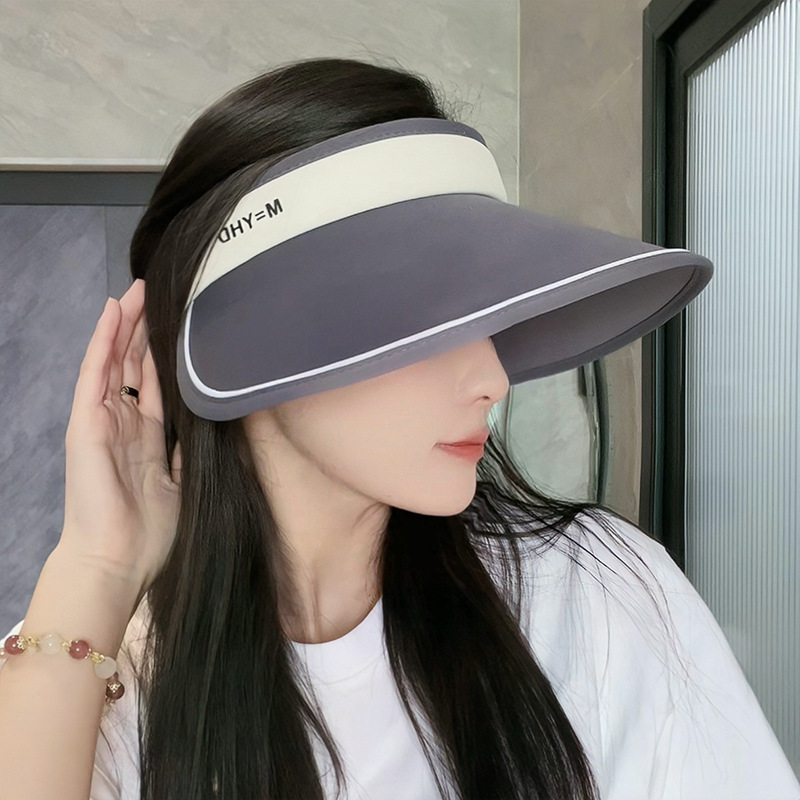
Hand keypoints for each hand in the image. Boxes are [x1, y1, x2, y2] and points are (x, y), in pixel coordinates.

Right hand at [58, 279, 181, 596]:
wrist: (117, 560)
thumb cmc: (149, 533)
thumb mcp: (181, 483)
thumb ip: (188, 451)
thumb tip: (211, 425)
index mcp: (146, 438)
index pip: (156, 384)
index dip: (164, 355)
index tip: (178, 325)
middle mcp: (123, 423)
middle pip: (134, 366)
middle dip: (145, 330)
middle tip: (157, 293)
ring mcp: (101, 419)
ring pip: (114, 360)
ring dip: (125, 325)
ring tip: (137, 290)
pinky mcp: (85, 421)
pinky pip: (95, 372)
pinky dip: (103, 341)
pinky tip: (113, 312)